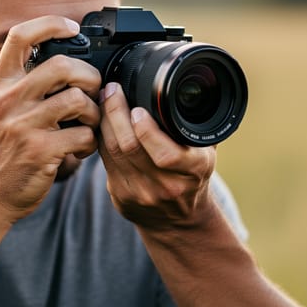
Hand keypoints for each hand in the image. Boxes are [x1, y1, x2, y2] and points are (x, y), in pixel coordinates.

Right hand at [0, 17, 101, 221]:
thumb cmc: (1, 151)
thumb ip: (22, 84)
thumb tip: (66, 62)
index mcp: (0, 84)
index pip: (20, 36)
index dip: (51, 24)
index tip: (72, 28)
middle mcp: (8, 100)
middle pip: (63, 65)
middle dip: (89, 76)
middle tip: (93, 90)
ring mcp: (23, 125)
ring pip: (79, 101)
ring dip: (95, 113)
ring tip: (89, 124)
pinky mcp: (40, 151)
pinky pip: (83, 135)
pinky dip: (91, 142)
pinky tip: (82, 148)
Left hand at [97, 82, 216, 231]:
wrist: (180, 221)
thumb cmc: (193, 176)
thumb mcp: (205, 152)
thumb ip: (197, 123)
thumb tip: (192, 85)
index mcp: (194, 170)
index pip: (166, 155)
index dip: (147, 131)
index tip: (138, 108)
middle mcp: (167, 185)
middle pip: (130, 147)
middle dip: (116, 113)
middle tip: (112, 90)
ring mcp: (141, 193)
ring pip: (113, 151)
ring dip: (105, 121)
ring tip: (105, 98)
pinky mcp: (120, 196)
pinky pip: (105, 160)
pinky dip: (100, 137)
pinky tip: (101, 120)